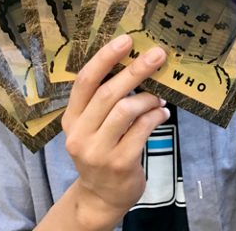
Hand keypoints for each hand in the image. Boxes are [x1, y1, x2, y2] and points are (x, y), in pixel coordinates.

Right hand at [61, 35, 167, 228]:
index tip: (126, 39)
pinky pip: (142, 129)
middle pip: (108, 92)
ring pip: (126, 109)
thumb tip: (137, 64)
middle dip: (136, 70)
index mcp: (72, 118)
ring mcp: (97, 150)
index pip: (85, 81)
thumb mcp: (94, 126)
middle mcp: (79, 133)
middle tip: (158, 55)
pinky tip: (163, 115)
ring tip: (160, 98)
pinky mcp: (119, 163)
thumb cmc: (103, 149)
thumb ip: (106, 100)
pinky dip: (157, 116)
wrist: (101, 196)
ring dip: (148, 98)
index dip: (105, 57)